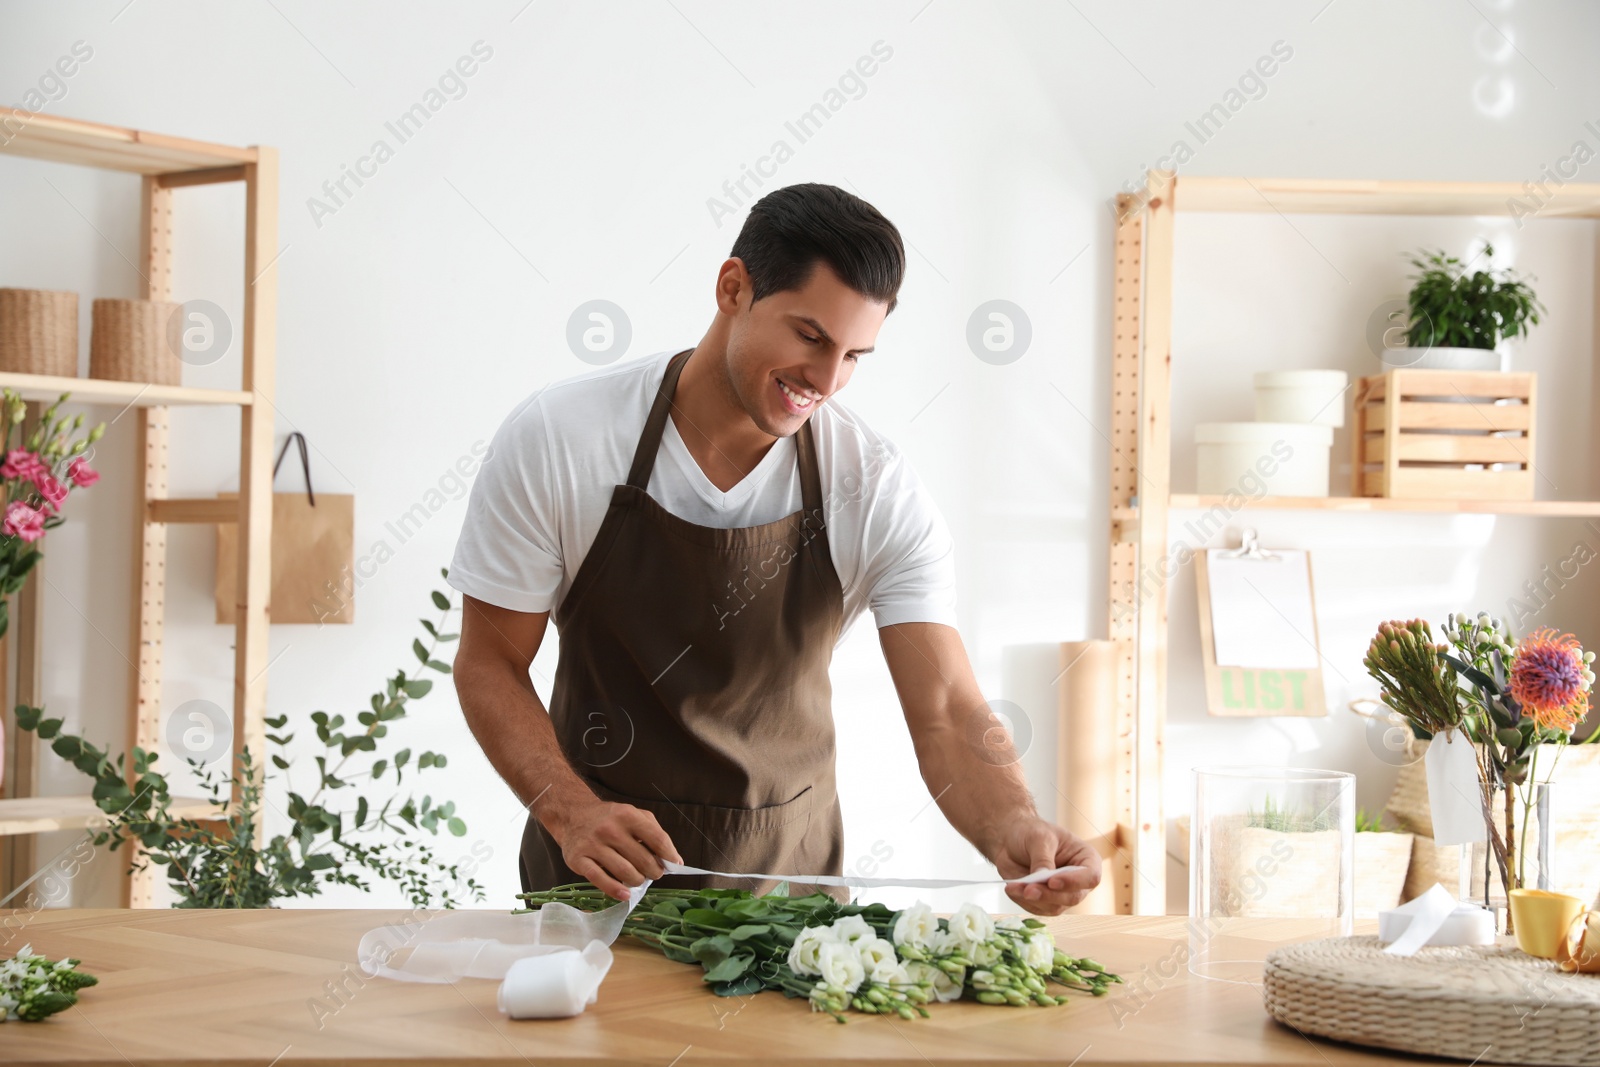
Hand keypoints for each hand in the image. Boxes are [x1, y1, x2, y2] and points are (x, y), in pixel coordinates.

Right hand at [551, 797, 681, 901]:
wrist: (573, 815)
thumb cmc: (610, 818)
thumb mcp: (634, 814)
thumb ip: (655, 833)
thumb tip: (674, 860)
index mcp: (627, 815)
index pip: (657, 839)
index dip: (669, 855)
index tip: (674, 865)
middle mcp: (610, 829)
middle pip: (643, 859)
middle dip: (654, 871)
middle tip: (654, 873)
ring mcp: (593, 844)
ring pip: (625, 872)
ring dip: (638, 880)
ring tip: (639, 879)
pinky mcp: (579, 860)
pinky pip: (600, 879)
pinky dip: (615, 890)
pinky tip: (625, 894)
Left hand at [991, 817, 1103, 915]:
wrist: (1011, 840)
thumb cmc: (1032, 832)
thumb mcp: (1039, 838)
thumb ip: (1043, 858)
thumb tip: (1043, 878)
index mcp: (1087, 859)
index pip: (1091, 877)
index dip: (1074, 882)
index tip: (1052, 881)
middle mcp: (1078, 881)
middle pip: (1073, 897)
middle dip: (1049, 895)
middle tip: (1028, 890)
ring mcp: (1062, 894)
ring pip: (1055, 907)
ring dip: (1033, 900)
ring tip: (1014, 887)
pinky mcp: (1045, 902)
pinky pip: (1038, 909)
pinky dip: (1023, 902)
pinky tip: (1012, 889)